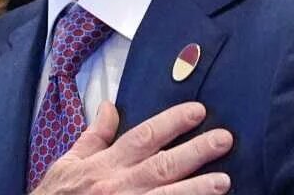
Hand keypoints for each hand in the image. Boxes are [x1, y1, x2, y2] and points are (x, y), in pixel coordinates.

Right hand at [33, 102, 232, 194]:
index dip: (172, 123)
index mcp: (104, 165)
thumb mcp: (69, 163)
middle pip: (162, 165)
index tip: (197, 111)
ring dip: (196, 189)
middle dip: (195, 151)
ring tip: (224, 181)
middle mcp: (117, 186)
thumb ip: (94, 136)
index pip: (143, 137)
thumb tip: (109, 106)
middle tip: (224, 139)